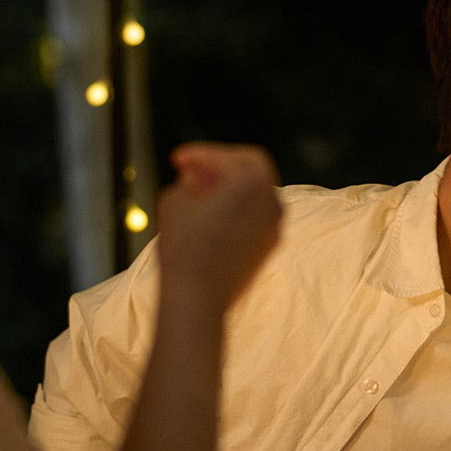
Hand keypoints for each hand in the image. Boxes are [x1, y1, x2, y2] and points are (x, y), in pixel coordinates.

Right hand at [157, 143, 281, 306]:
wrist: (199, 297)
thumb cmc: (183, 248)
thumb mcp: (175, 201)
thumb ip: (190, 180)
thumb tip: (200, 178)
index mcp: (249, 182)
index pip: (225, 155)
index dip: (199, 153)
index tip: (178, 159)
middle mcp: (270, 199)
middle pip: (251, 164)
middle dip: (223, 161)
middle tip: (196, 167)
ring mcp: (275, 222)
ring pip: (259, 188)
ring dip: (234, 182)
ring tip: (204, 189)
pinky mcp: (271, 243)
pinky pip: (260, 212)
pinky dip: (242, 205)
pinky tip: (217, 211)